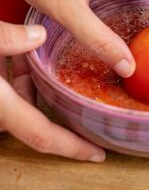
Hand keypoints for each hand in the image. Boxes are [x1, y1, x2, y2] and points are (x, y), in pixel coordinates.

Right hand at [0, 21, 105, 161]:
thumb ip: (5, 39)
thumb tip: (39, 34)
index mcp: (0, 105)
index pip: (43, 137)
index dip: (73, 148)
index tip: (98, 155)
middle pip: (36, 124)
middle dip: (60, 118)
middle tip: (88, 108)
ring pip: (24, 105)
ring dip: (40, 91)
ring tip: (59, 72)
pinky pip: (11, 93)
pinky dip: (22, 79)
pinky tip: (29, 57)